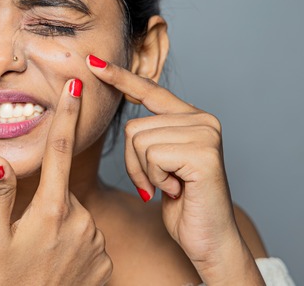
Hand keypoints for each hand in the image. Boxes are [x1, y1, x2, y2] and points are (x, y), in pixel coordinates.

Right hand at [0, 78, 112, 285]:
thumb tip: (0, 158)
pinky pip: (89, 240)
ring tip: (39, 258)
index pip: (59, 151)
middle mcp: (81, 222)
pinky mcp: (107, 262)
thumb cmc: (2, 284)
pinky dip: (74, 246)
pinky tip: (58, 267)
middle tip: (24, 239)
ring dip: (59, 227)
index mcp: (51, 210)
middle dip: (45, 204)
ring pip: (75, 217)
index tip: (77, 83)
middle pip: (62, 192)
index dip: (66, 114)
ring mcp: (97, 243)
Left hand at [86, 55, 262, 284]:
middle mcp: (203, 119)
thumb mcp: (160, 164)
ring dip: (145, 173)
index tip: (93, 63)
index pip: (150, 91)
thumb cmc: (183, 205)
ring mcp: (205, 133)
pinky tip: (176, 190)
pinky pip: (151, 156)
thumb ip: (148, 136)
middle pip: (133, 126)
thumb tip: (124, 119)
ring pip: (139, 141)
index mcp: (192, 118)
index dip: (120, 78)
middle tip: (159, 183)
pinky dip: (156, 179)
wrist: (209, 240)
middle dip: (134, 163)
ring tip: (169, 187)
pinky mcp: (203, 152)